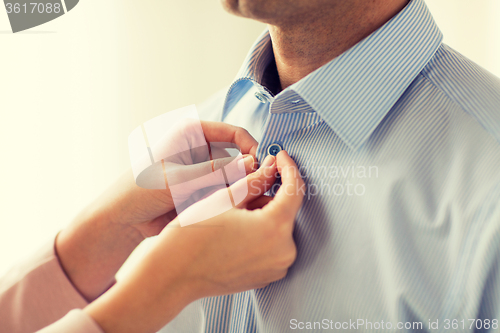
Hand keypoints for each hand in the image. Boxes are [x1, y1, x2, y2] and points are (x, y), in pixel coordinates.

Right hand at [84, 151, 304, 332]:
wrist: (172, 275)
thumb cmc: (193, 235)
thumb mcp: (224, 199)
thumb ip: (255, 180)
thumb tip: (273, 165)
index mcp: (274, 229)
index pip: (295, 189)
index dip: (288, 167)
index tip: (280, 156)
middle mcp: (283, 252)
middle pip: (286, 210)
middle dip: (271, 192)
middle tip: (247, 183)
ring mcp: (276, 268)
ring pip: (279, 227)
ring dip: (265, 213)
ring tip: (235, 211)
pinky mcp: (266, 276)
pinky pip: (272, 246)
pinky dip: (261, 232)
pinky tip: (237, 228)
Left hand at [105, 120, 258, 237]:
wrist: (123, 220)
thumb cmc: (141, 191)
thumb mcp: (180, 180)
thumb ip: (216, 172)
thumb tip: (252, 163)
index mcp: (193, 134)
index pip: (233, 134)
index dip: (251, 147)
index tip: (264, 165)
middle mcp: (201, 149)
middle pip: (239, 155)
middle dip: (250, 171)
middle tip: (260, 188)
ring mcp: (204, 171)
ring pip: (236, 176)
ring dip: (242, 187)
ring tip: (246, 201)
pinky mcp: (205, 190)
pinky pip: (227, 192)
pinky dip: (233, 199)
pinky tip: (236, 209)